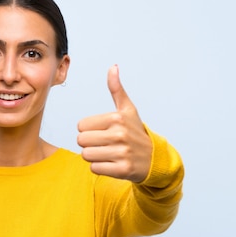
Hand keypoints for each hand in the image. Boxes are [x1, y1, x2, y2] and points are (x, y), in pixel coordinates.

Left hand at [77, 65, 152, 181]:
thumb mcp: (128, 110)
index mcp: (117, 118)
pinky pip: (95, 168)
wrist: (154, 159)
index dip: (89, 130)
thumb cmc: (136, 132)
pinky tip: (112, 163)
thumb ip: (116, 89)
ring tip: (108, 153)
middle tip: (104, 144)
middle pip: (81, 141)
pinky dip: (100, 168)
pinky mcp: (122, 169)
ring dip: (93, 156)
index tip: (102, 132)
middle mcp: (120, 134)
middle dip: (89, 144)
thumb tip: (113, 67)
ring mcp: (122, 152)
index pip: (81, 126)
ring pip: (86, 155)